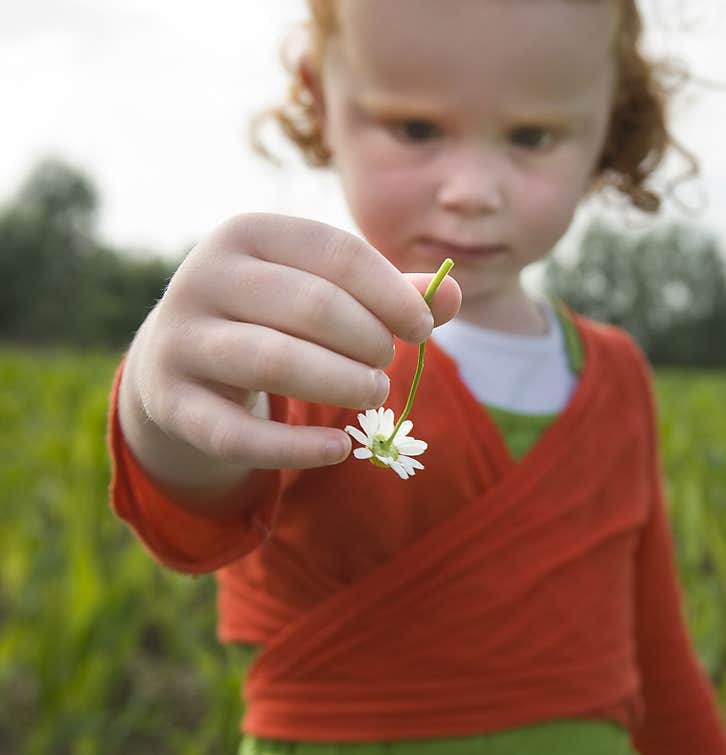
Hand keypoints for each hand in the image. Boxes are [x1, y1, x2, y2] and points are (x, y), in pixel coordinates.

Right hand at [127, 213, 460, 470]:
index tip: (423, 329)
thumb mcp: (322, 291)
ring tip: (373, 394)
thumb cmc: (270, 317)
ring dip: (342, 384)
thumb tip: (453, 294)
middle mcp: (203, 276)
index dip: (391, 293)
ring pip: (274, 361)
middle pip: (312, 306)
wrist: (177, 362)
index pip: (336, 251)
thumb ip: (388, 292)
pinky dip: (296, 447)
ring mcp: (179, 340)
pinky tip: (339, 448)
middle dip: (368, 341)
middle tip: (385, 365)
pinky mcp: (171, 403)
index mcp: (246, 233)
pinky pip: (237, 434)